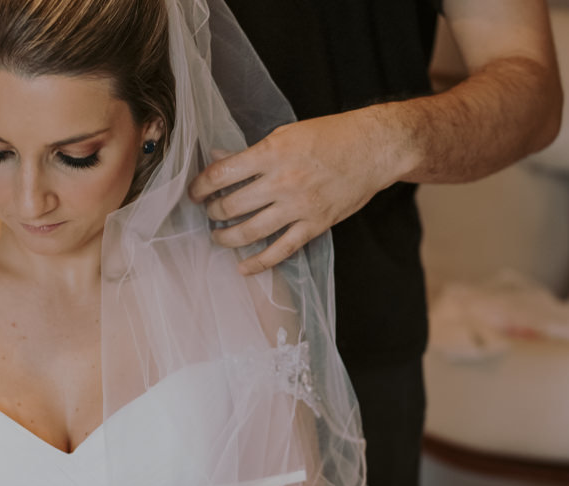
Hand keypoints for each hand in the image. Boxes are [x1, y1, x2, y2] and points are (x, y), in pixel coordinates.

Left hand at [187, 108, 400, 274]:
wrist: (374, 149)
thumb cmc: (332, 135)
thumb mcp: (287, 133)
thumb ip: (254, 151)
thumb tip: (219, 159)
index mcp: (272, 152)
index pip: (222, 174)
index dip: (201, 185)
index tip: (195, 191)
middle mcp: (282, 181)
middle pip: (231, 205)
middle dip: (212, 212)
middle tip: (209, 212)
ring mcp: (299, 206)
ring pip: (250, 231)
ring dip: (227, 237)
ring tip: (218, 236)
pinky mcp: (314, 225)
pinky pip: (281, 250)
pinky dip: (259, 262)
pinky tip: (243, 268)